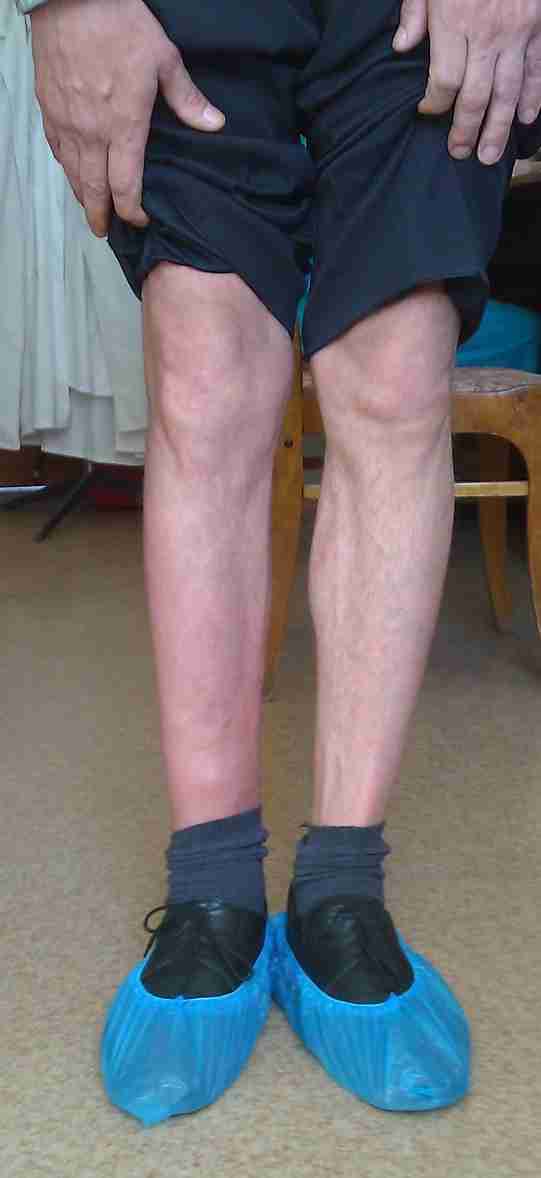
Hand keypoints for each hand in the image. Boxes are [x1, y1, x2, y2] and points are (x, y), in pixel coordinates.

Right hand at [29, 0, 225, 236]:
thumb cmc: (118, 22)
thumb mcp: (164, 58)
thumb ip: (187, 98)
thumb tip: (214, 124)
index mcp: (124, 127)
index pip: (126, 186)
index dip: (133, 211)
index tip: (140, 220)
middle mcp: (92, 133)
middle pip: (94, 189)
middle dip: (101, 216)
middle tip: (105, 231)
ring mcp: (67, 122)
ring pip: (72, 173)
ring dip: (82, 196)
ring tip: (90, 209)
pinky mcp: (49, 108)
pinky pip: (56, 149)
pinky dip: (65, 167)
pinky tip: (72, 172)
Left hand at [393, 0, 540, 163]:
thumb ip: (415, 11)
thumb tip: (401, 47)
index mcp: (455, 21)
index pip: (444, 82)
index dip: (434, 104)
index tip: (426, 112)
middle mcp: (488, 33)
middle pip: (477, 97)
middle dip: (466, 131)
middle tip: (460, 154)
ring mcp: (518, 32)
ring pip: (508, 92)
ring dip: (499, 128)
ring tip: (490, 156)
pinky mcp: (538, 27)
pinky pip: (537, 69)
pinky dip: (533, 96)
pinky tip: (525, 119)